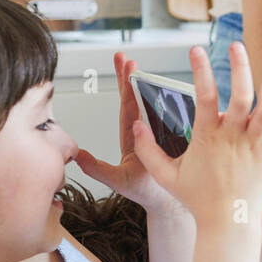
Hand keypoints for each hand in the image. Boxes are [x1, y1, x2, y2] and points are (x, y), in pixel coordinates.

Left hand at [75, 51, 184, 217]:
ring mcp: (165, 134)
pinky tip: (185, 89)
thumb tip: (76, 155)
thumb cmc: (146, 192)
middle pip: (139, 99)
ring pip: (159, 105)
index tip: (122, 64)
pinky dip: (182, 103)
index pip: (127, 104)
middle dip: (132, 77)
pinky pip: (181, 118)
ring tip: (146, 68)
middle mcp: (148, 132)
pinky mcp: (181, 139)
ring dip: (155, 85)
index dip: (124, 84)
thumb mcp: (118, 180)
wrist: (170, 204)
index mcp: (133, 136)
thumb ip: (97, 169)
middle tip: (127, 57)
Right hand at [130, 42, 261, 228]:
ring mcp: (255, 144)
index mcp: (207, 136)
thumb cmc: (197, 199)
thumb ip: (148, 149)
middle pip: (239, 96)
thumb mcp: (165, 175)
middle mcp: (233, 137)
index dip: (199, 71)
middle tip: (236, 45)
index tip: (195, 49)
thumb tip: (134, 123)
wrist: (226, 224)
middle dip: (238, 68)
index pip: (202, 96)